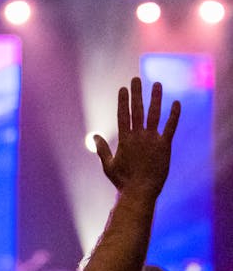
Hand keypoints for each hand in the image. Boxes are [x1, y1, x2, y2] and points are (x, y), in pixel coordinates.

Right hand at [93, 78, 180, 198]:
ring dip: (155, 98)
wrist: (140, 191)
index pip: (123, 114)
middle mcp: (138, 136)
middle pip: (137, 109)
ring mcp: (152, 140)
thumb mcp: (108, 164)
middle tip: (136, 79)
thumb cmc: (122, 180)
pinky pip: (171, 127)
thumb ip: (102, 149)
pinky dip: (174, 115)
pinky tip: (176, 103)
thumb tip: (94, 136)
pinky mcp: (165, 146)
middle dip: (136, 93)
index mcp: (124, 139)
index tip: (123, 88)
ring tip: (157, 84)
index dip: (123, 100)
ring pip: (154, 114)